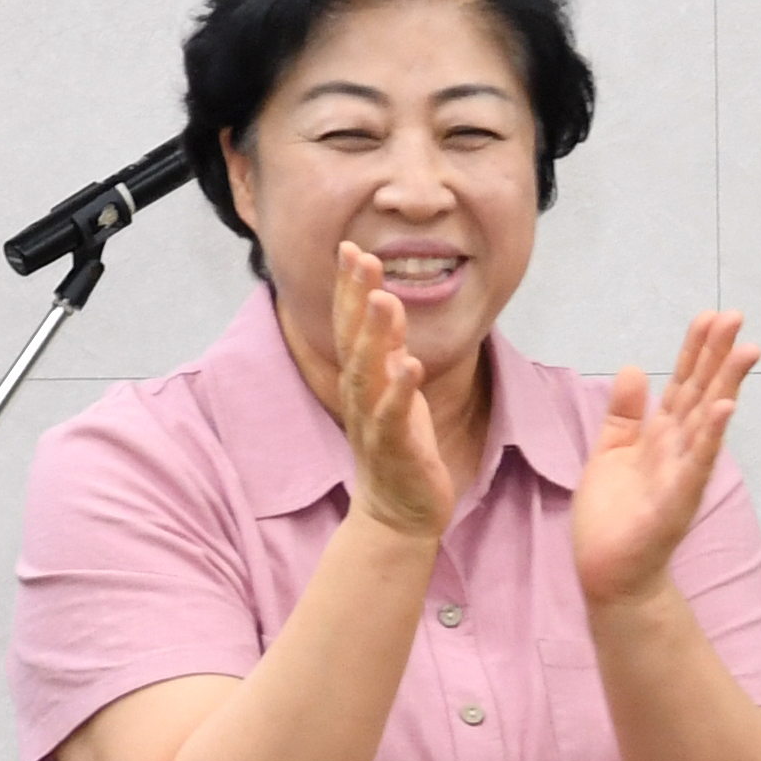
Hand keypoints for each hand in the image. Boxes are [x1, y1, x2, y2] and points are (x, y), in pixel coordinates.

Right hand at [321, 243, 461, 555]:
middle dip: (355, 297)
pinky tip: (411, 364)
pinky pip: (394, 416)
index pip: (350, 326)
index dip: (349, 287)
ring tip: (382, 299)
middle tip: (360, 256)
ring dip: (374, 336)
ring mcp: (374, 422)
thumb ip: (387, 349)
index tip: (350, 247)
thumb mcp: (394, 388)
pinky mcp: (395, 449)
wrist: (398, 512)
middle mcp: (361, 395)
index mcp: (363, 379)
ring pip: (369, 373)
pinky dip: (401, 390)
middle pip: (354, 340)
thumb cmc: (398, 445)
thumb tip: (382, 302)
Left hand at [571, 312, 759, 614]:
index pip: (683, 383)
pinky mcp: (675, 500)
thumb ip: (625, 412)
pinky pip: (696, 464)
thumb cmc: (612, 517)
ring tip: (745, 351)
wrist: (608, 571)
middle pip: (702, 393)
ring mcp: (682, 474)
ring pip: (707, 421)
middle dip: (718, 355)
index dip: (696, 350)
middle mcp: (679, 449)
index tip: (709, 316)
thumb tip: (637, 366)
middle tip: (736, 316)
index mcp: (662, 435)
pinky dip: (710, 437)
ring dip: (726, 386)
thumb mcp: (611, 451)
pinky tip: (723, 410)